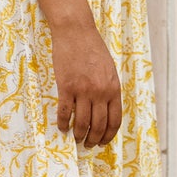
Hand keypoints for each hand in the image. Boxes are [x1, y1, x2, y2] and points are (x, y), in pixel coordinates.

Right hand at [52, 18, 121, 148]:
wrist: (76, 32)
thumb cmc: (93, 48)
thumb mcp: (109, 69)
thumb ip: (109, 88)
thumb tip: (106, 108)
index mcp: (113, 88)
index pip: (114, 120)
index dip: (108, 135)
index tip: (103, 141)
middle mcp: (100, 92)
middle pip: (98, 125)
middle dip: (93, 139)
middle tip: (89, 144)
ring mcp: (82, 90)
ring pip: (82, 122)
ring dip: (79, 135)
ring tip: (76, 139)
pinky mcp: (66, 87)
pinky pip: (64, 112)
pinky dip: (63, 123)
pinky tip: (62, 128)